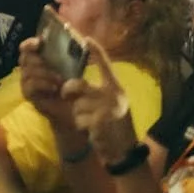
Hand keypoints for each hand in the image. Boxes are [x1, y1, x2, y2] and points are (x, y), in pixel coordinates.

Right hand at [18, 37, 78, 132]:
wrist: (73, 109)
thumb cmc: (72, 86)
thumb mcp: (74, 68)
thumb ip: (72, 55)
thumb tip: (83, 39)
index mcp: (38, 58)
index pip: (27, 47)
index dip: (30, 43)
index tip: (38, 43)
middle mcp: (29, 68)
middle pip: (25, 58)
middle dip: (38, 60)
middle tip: (52, 65)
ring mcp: (27, 81)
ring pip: (27, 71)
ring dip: (44, 73)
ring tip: (59, 79)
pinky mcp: (28, 94)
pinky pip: (30, 85)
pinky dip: (42, 84)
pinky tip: (54, 87)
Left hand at [63, 38, 137, 160]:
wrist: (125, 153)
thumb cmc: (117, 127)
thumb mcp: (115, 105)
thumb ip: (100, 92)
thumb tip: (76, 83)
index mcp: (116, 89)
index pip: (106, 65)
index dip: (96, 51)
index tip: (87, 38)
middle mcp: (113, 96)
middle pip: (77, 85)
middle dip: (68, 91)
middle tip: (68, 96)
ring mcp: (106, 109)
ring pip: (76, 105)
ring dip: (78, 115)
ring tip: (91, 122)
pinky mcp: (99, 122)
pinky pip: (78, 120)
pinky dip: (81, 127)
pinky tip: (92, 132)